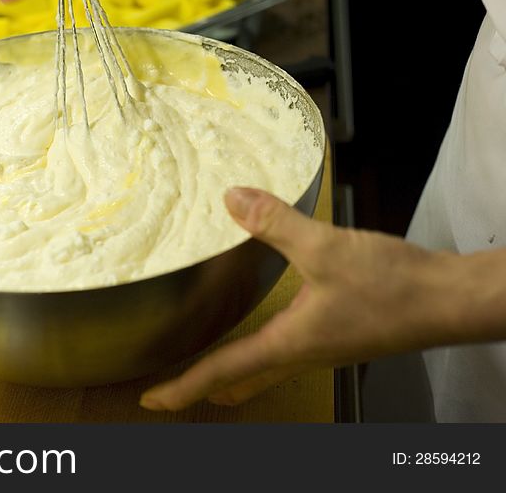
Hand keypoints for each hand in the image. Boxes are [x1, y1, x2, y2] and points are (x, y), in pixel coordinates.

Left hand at [140, 187, 465, 410]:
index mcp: (289, 343)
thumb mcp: (327, 248)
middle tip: (172, 390)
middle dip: (203, 389)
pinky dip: (259, 352)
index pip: (223, 372)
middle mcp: (301, 353)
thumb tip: (231, 200)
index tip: (152, 401)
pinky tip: (263, 330)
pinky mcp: (337, 334)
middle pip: (241, 382)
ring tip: (206, 370)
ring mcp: (321, 348)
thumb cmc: (394, 286)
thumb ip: (275, 223)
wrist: (449, 300)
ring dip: (231, 373)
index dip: (184, 388)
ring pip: (264, 370)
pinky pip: (286, 352)